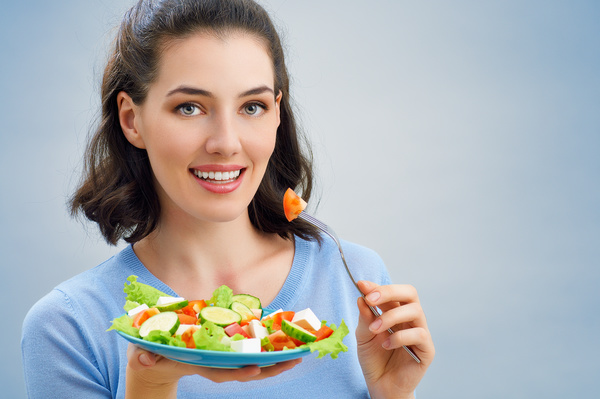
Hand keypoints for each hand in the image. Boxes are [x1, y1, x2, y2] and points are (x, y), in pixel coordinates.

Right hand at [125, 344, 300, 397]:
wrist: (154, 358)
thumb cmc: (150, 355)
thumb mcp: (144, 355)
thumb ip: (144, 358)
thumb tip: (144, 359)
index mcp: (198, 364)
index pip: (221, 372)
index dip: (237, 372)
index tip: (255, 369)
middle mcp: (213, 363)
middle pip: (244, 369)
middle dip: (268, 368)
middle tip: (293, 361)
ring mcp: (220, 356)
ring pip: (251, 361)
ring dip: (274, 359)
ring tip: (298, 354)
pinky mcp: (223, 347)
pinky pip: (247, 349)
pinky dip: (265, 346)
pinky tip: (283, 340)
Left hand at [355, 281, 434, 398]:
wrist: (381, 386)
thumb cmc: (374, 359)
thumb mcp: (363, 336)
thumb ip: (365, 318)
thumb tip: (361, 297)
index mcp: (396, 311)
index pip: (393, 292)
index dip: (378, 286)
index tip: (361, 285)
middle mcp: (410, 319)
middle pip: (410, 293)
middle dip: (389, 292)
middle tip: (371, 299)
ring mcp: (420, 332)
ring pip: (415, 311)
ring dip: (391, 316)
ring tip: (374, 329)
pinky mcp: (427, 349)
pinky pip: (419, 335)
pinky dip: (400, 337)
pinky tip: (385, 344)